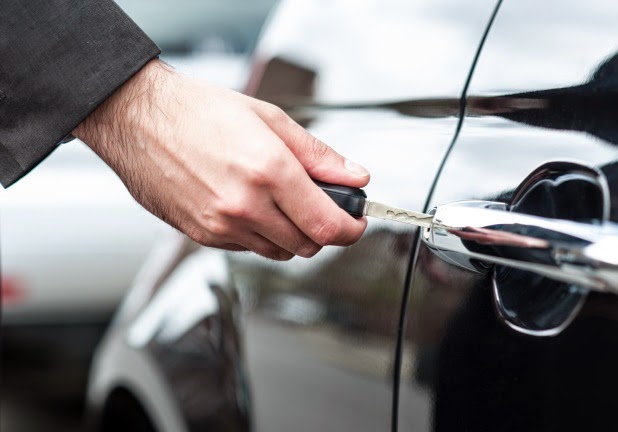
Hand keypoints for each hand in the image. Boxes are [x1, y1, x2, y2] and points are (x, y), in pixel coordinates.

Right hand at [73, 59, 369, 259]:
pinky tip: (250, 206)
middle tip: (320, 206)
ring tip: (281, 201)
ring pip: (279, 252)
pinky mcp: (201, 236)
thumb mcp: (269, 119)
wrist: (137, 120)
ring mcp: (220, 225)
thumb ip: (318, 155)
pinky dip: (260, 236)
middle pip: (307, 245)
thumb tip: (353, 175)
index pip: (326, 224)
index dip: (351, 229)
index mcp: (267, 171)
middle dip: (322, 230)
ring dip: (291, 234)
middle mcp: (244, 205)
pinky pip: (248, 249)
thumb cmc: (197, 112)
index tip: (356, 223)